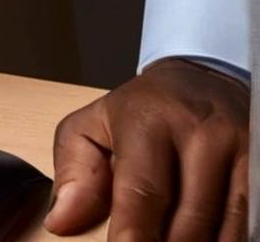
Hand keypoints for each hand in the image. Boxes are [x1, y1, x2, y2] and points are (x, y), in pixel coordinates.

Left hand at [47, 56, 247, 241]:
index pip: (142, 193)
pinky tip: (205, 240)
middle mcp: (199, 132)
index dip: (132, 239)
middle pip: (188, 223)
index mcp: (148, 119)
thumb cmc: (143, 112)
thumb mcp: (95, 126)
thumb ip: (74, 173)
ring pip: (227, 231)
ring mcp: (240, 149)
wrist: (201, 77)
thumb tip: (61, 222)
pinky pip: (250, 224)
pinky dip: (229, 241)